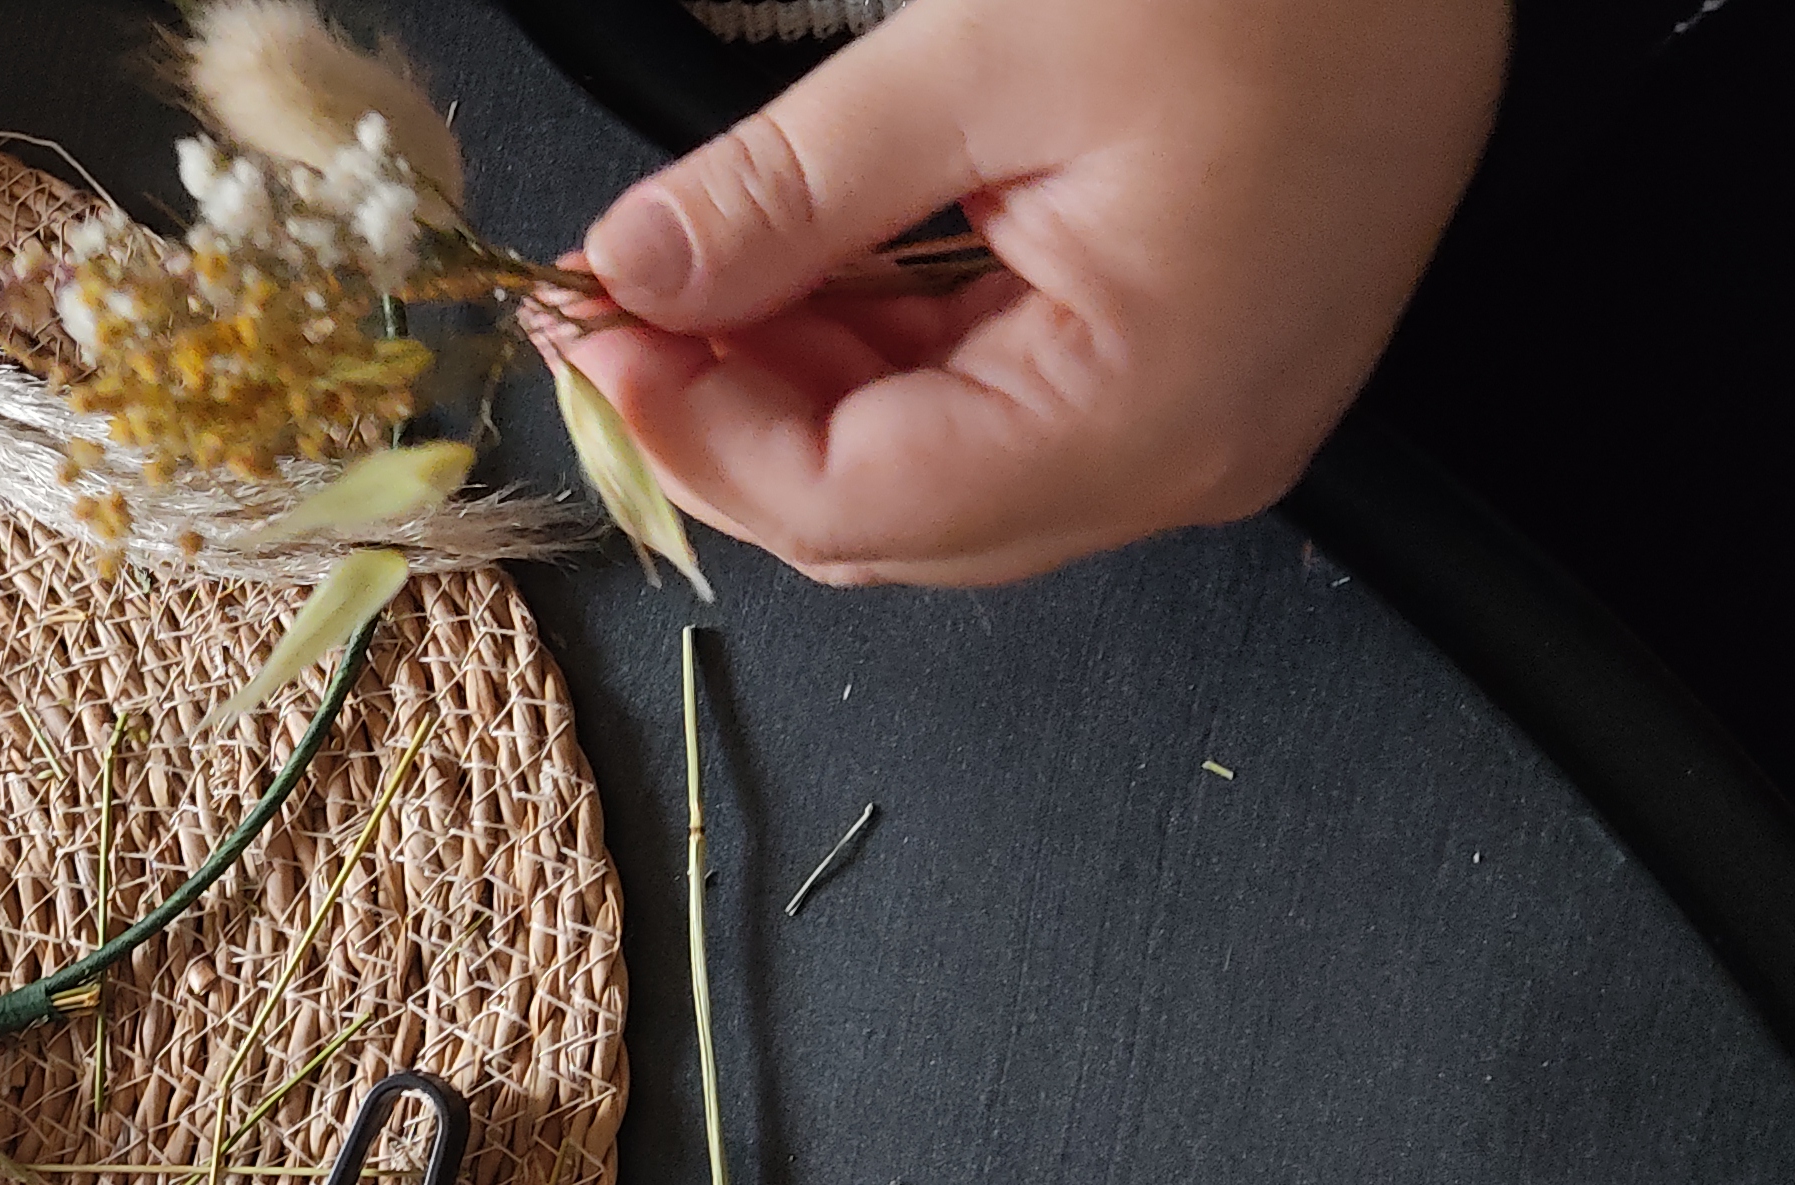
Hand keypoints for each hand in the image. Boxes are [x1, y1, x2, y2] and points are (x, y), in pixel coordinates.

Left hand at [554, 0, 1506, 586]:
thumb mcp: (986, 54)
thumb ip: (789, 191)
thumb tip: (635, 272)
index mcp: (1149, 410)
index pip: (855, 504)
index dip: (695, 436)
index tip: (592, 332)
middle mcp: (1187, 459)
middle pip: (889, 521)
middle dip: (733, 425)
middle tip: (621, 310)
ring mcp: (1201, 425)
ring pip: (933, 478)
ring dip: (799, 391)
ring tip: (702, 275)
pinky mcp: (1197, 371)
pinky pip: (1001, 414)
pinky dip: (884, 358)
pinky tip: (810, 271)